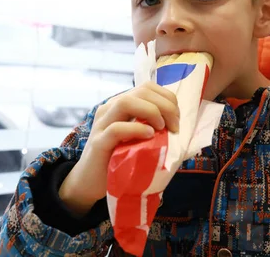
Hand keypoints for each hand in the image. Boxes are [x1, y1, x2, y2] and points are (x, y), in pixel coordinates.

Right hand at [58, 81, 179, 215]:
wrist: (90, 182)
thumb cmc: (119, 159)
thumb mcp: (138, 138)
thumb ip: (152, 128)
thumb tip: (179, 127)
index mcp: (120, 105)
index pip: (147, 87)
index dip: (167, 99)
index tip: (177, 119)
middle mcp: (110, 109)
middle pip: (141, 91)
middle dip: (165, 105)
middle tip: (175, 126)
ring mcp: (102, 124)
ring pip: (125, 102)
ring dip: (151, 111)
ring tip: (161, 128)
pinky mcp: (98, 143)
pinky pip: (116, 129)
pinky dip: (136, 129)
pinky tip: (149, 136)